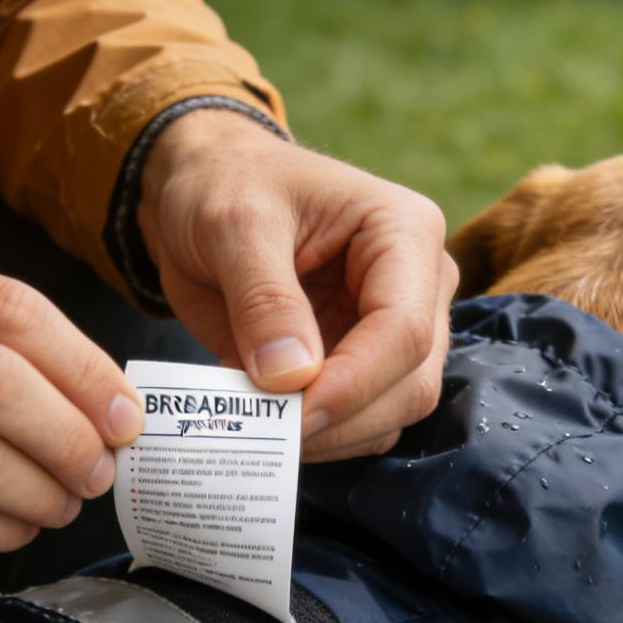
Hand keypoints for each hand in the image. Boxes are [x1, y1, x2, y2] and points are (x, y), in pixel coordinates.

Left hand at [139, 109, 455, 460]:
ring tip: (257, 427)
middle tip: (265, 435)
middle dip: (341, 420)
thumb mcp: (232, 224)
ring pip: (391, 414)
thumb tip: (291, 378)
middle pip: (410, 383)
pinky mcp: (363, 363)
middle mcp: (418, 284)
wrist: (204, 189)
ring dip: (328, 437)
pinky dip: (316, 436)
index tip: (289, 416)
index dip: (352, 384)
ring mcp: (396, 329)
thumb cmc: (224, 186)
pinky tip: (265, 423)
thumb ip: (263, 299)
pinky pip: (358, 422)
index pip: (403, 329)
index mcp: (403, 232)